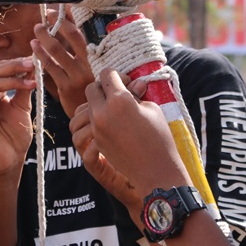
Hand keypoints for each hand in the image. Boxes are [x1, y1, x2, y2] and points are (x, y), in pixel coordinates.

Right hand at [0, 57, 35, 177]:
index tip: (34, 60)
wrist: (10, 161)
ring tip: (27, 81)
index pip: (3, 70)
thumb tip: (33, 65)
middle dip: (14, 67)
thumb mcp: (23, 107)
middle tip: (31, 65)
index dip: (17, 64)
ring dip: (8, 78)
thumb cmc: (16, 137)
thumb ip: (24, 88)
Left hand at [31, 10, 93, 116]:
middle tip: (47, 15)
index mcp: (96, 58)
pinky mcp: (65, 87)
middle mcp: (89, 64)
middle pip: (73, 37)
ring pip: (58, 51)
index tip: (60, 9)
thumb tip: (71, 28)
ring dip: (45, 38)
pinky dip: (41, 56)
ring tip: (37, 29)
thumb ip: (82, 52)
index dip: (71, 19)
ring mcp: (77, 76)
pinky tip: (34, 49)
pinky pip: (50, 67)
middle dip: (58, 23)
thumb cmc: (91, 89)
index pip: (83, 33)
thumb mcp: (93, 70)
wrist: (93, 117)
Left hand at [71, 68, 189, 195]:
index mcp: (119, 99)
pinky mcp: (96, 141)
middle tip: (118, 94)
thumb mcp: (152, 109)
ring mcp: (96, 128)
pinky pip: (89, 123)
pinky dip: (98, 119)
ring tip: (113, 109)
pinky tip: (113, 123)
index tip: (127, 82)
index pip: (107, 74)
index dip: (118, 75)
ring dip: (97, 103)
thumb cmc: (159, 138)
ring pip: (87, 106)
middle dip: (104, 87)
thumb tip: (132, 84)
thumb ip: (136, 95)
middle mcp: (102, 112)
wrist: (154, 171)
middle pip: (92, 88)